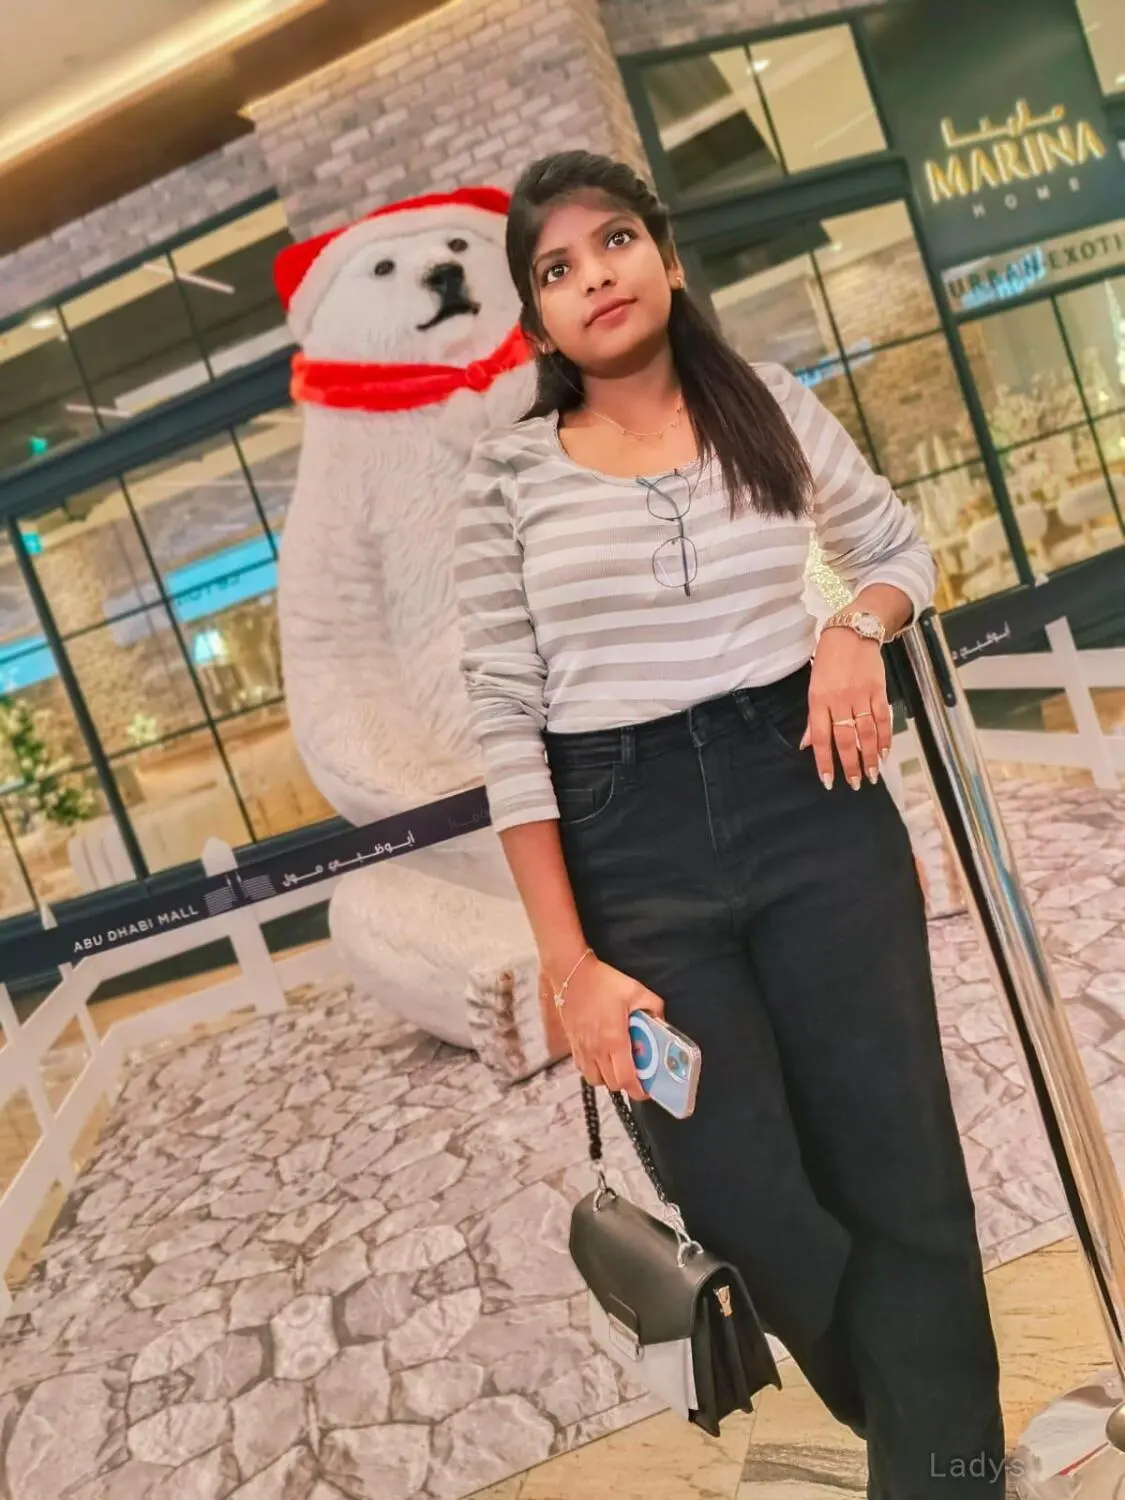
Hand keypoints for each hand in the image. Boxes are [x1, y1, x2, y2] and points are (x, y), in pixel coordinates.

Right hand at [551, 956, 664, 1101]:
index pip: (626, 1079)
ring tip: (618, 1065)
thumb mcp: (635, 990)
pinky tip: (602, 1056)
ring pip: (596, 1080)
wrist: (571, 974)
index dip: (638, 1090)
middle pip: (612, 1084)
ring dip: (609, 1078)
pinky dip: (594, 1070)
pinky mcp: (573, 1044)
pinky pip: (583, 1069)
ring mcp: (582, 1049)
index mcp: (614, 1040)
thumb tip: (661, 1021)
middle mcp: (597, 1050)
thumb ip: (653, 1007)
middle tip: (637, 1073)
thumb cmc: (603, 982)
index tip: (648, 1089)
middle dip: (627, 1083)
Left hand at [800, 627, 891, 790]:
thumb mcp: (813, 685)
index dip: (824, 761)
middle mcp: (840, 700)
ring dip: (869, 757)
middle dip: (850, 765)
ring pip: (866, 733)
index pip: (821, 737)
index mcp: (819, 699)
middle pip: (845, 739)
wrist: (853, 632)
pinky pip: (882, 719)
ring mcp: (861, 696)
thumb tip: (807, 745)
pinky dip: (884, 738)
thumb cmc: (828, 659)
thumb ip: (814, 717)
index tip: (828, 781)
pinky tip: (884, 753)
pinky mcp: (878, 691)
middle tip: (853, 784)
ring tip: (871, 775)